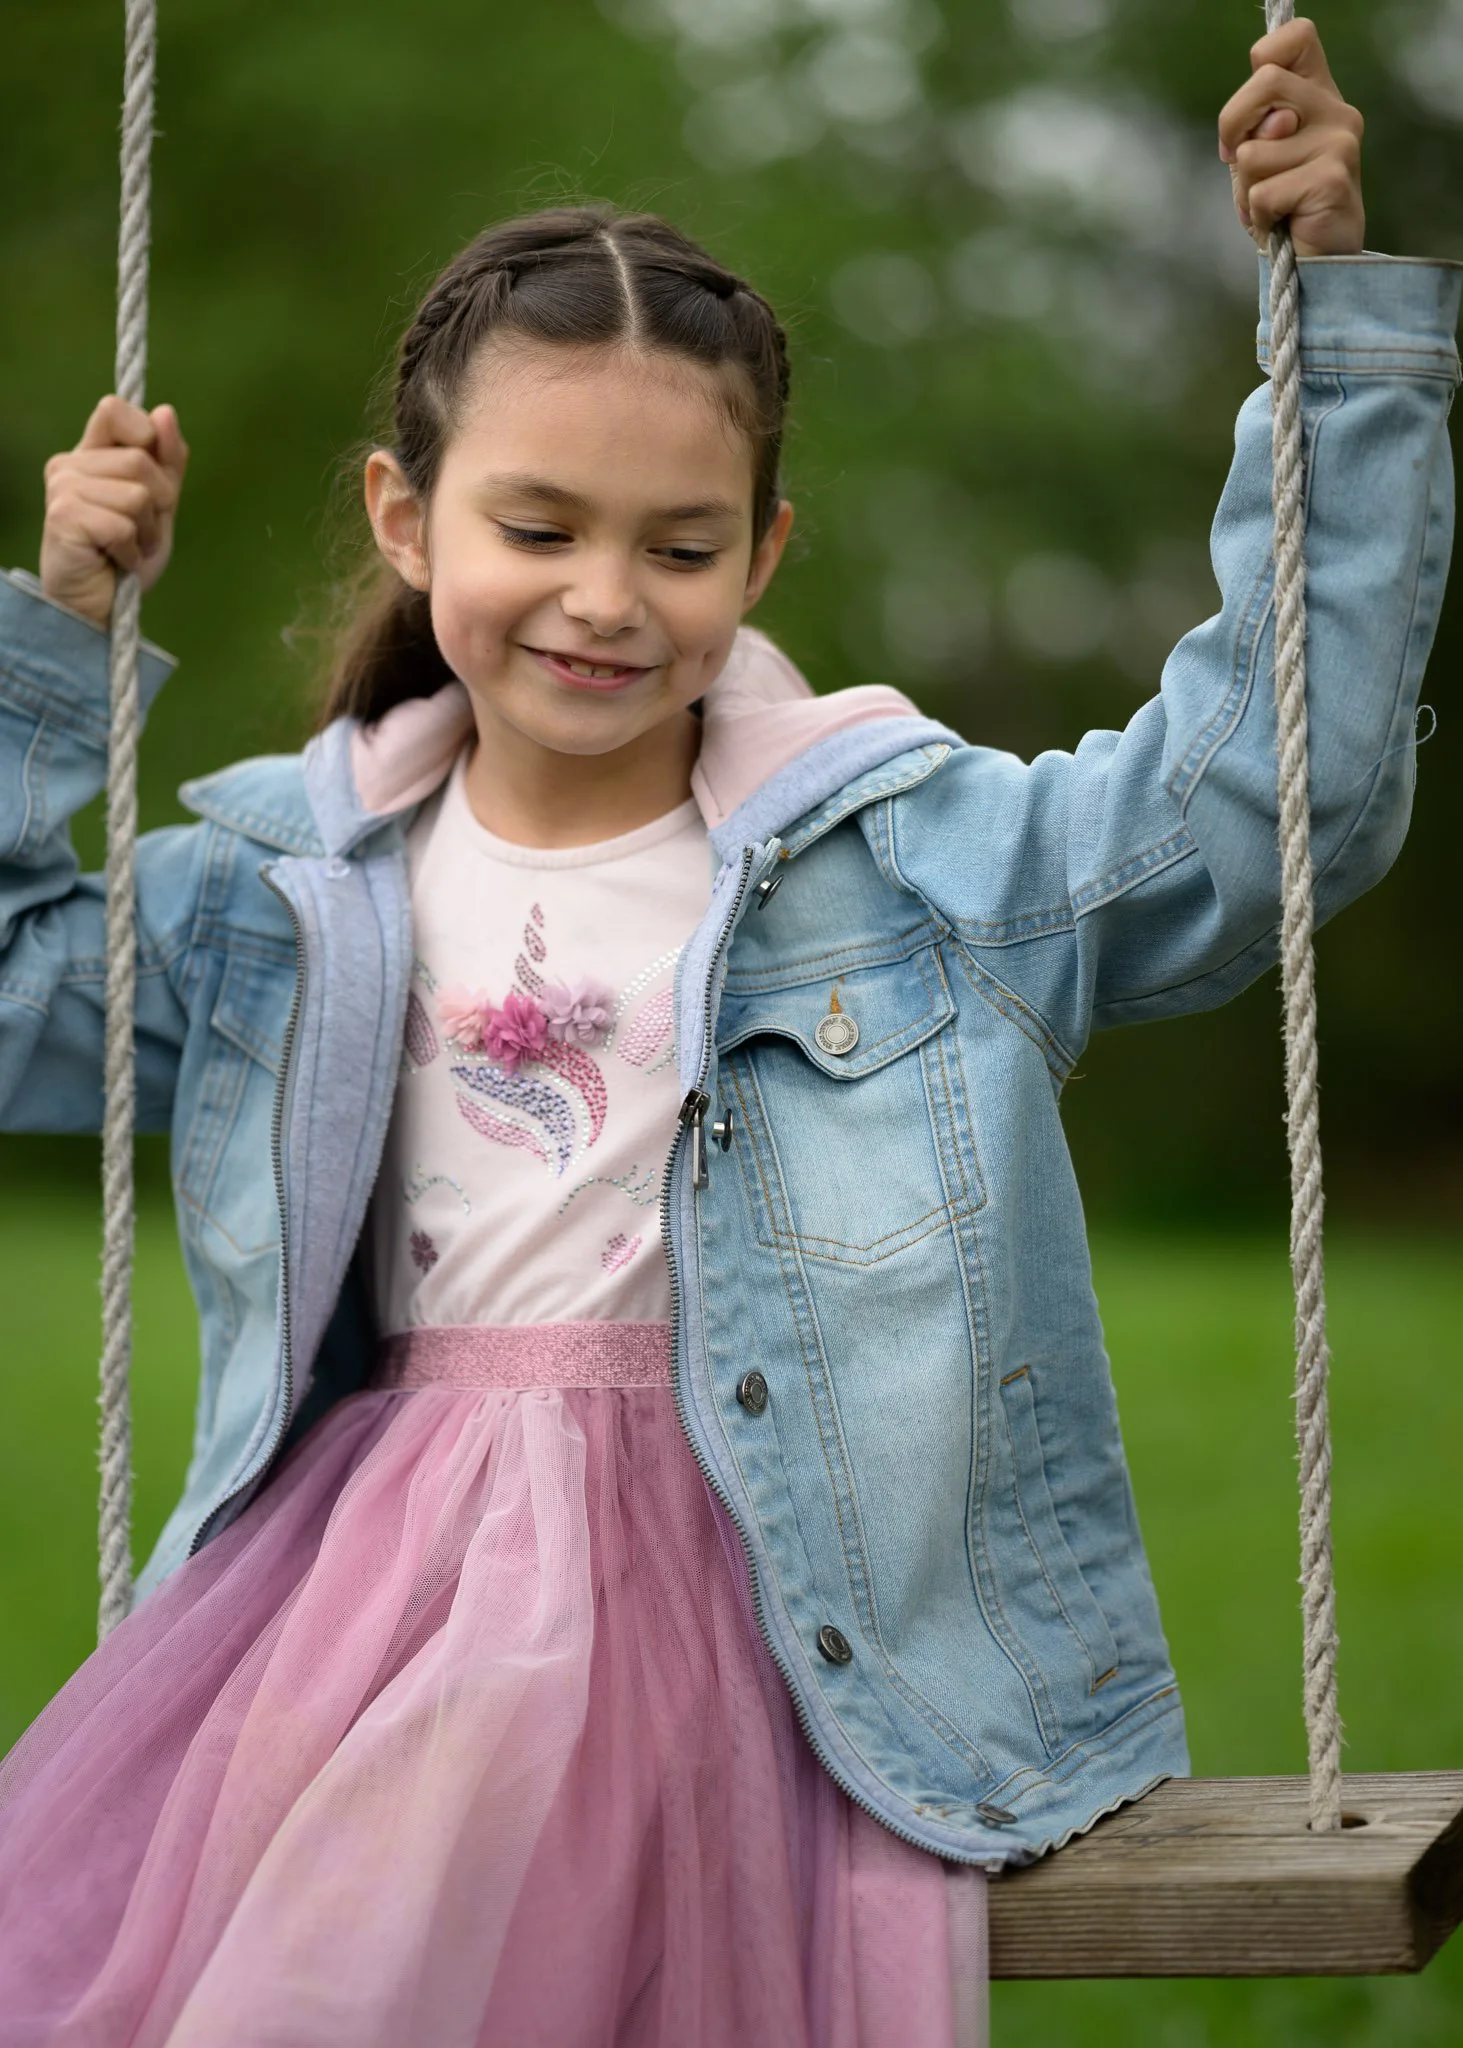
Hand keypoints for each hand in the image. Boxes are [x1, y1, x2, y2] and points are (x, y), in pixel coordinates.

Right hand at [39, 397, 189, 626]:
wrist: (98, 607)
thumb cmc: (125, 556)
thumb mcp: (160, 505)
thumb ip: (167, 461)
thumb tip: (166, 412)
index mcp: (90, 453)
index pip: (114, 409)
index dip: (146, 437)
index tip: (153, 478)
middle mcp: (69, 464)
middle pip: (140, 460)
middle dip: (159, 503)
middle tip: (141, 531)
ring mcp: (63, 488)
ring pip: (137, 494)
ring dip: (146, 531)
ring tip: (128, 547)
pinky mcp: (64, 517)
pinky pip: (123, 525)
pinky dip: (132, 551)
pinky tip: (118, 560)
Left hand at [1218, 17, 1363, 257]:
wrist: (1317, 267)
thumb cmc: (1283, 210)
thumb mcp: (1257, 161)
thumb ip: (1251, 129)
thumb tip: (1270, 124)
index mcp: (1319, 95)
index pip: (1297, 37)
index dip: (1262, 59)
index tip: (1249, 111)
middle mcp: (1336, 110)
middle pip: (1266, 80)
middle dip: (1232, 126)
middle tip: (1240, 165)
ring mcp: (1339, 142)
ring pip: (1253, 150)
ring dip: (1246, 188)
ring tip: (1273, 206)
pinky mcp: (1331, 179)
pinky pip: (1262, 192)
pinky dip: (1258, 217)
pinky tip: (1282, 225)